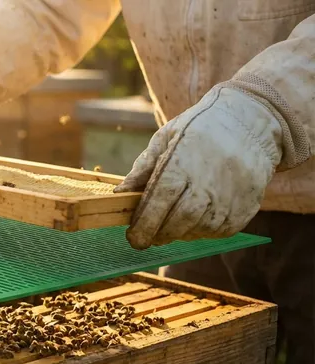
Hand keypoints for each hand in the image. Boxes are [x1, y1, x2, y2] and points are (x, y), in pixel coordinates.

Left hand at [113, 86, 282, 249]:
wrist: (249, 121)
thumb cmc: (198, 129)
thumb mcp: (165, 139)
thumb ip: (142, 169)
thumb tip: (119, 193)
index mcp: (182, 163)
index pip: (158, 202)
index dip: (143, 225)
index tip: (133, 237)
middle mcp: (208, 182)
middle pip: (179, 221)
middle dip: (159, 234)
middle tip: (148, 236)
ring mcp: (231, 195)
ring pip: (200, 230)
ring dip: (181, 233)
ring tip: (173, 223)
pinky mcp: (247, 206)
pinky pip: (221, 231)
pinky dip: (204, 231)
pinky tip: (197, 219)